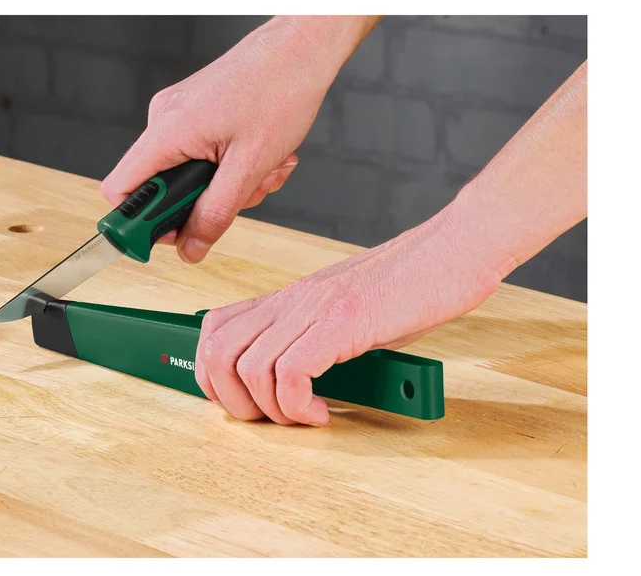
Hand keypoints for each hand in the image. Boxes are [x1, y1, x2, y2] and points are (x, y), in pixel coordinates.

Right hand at [101, 16, 379, 262]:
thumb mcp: (249, 168)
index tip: (168, 240)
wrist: (301, 50)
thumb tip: (190, 249)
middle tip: (243, 197)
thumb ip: (215, 214)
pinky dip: (234, 168)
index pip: (121, 189)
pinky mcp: (198, 115)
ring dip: (230, 187)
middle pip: (161, 189)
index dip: (138, 223)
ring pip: (191, 177)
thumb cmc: (279, 91)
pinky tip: (262, 157)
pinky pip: (204, 157)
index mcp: (167, 131)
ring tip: (264, 170)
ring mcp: (181, 116)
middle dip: (206, 204)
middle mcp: (165, 121)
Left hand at [194, 205, 502, 425]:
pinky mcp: (342, 322)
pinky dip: (298, 405)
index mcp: (290, 297)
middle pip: (217, 351)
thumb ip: (316, 336)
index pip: (215, 329)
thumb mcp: (347, 310)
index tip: (241, 401)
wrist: (454, 249)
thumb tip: (297, 379)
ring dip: (269, 409)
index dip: (212, 374)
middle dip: (232, 400)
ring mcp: (315, 309)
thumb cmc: (410, 284)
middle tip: (269, 417)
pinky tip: (321, 411)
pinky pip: (291, 373)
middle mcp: (293, 300)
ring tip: (302, 415)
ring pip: (247, 367)